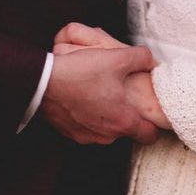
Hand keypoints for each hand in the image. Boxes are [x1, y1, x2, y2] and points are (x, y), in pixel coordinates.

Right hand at [52, 22, 170, 130]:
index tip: (151, 115)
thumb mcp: (116, 57)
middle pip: (126, 130)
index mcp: (123, 121)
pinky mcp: (69, 134)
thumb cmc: (81, 71)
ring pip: (106, 130)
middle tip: (121, 96)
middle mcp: (107, 135)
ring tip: (99, 95)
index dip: (154, 125)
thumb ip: (141, 58)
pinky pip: (86, 128)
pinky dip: (87, 118)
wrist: (41, 82)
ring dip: (106, 117)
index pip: (150, 136)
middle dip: (126, 115)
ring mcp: (87, 137)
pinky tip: (82, 99)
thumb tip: (152, 61)